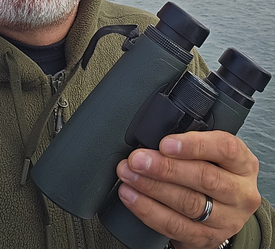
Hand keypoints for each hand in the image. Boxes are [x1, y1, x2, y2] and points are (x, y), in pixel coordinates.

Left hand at [116, 130, 260, 248]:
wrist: (223, 209)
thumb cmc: (213, 169)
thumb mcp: (211, 151)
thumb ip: (189, 141)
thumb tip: (152, 133)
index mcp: (242, 163)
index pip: (224, 149)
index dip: (193, 145)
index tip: (164, 143)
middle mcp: (241, 192)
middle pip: (204, 178)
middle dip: (165, 168)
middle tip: (137, 159)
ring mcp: (227, 219)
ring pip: (189, 204)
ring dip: (152, 188)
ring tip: (129, 175)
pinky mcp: (207, 239)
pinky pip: (175, 226)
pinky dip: (148, 210)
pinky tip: (131, 197)